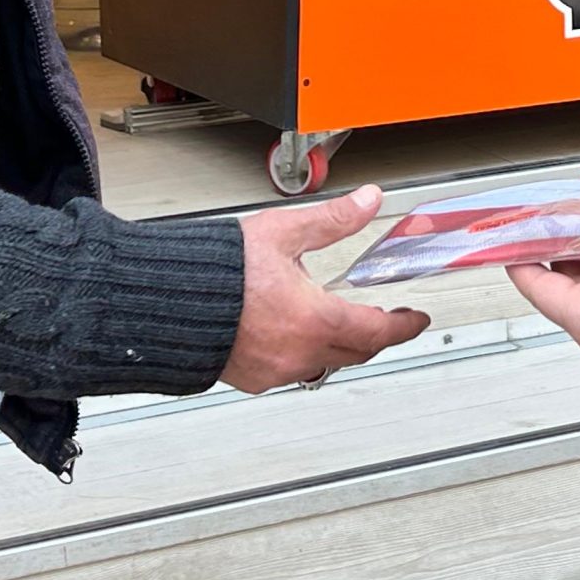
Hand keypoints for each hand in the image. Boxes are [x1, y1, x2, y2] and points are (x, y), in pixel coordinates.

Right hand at [223, 184, 429, 392]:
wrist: (164, 300)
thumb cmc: (215, 270)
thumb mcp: (283, 233)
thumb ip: (332, 221)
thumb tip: (366, 202)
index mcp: (315, 319)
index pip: (378, 331)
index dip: (403, 326)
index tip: (415, 321)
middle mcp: (298, 352)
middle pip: (355, 353)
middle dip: (374, 337)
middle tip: (383, 322)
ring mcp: (273, 369)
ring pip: (322, 363)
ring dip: (335, 346)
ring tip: (334, 323)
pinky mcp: (249, 377)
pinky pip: (288, 371)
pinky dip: (299, 354)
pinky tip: (289, 334)